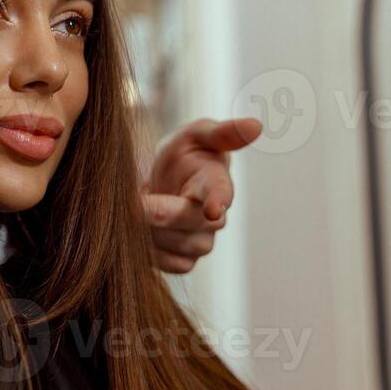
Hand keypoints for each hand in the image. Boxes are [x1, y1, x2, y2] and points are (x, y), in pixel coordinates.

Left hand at [142, 117, 261, 273]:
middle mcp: (215, 217)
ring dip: (151, 230)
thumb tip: (256, 125)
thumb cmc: (183, 156)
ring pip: (177, 246)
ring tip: (135, 210)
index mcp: (217, 182)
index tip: (213, 208)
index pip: (221, 192)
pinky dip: (151, 252)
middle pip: (189, 222)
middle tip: (134, 201)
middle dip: (159, 213)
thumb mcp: (194, 136)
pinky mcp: (185, 261)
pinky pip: (168, 264)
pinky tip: (141, 232)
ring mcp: (202, 242)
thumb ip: (220, 132)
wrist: (162, 185)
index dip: (218, 200)